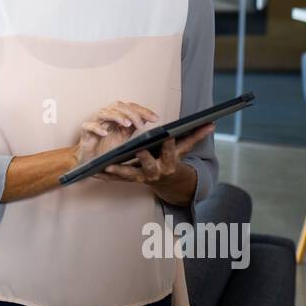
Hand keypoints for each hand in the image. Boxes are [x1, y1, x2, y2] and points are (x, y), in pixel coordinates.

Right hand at [74, 100, 158, 170]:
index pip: (130, 107)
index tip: (156, 119)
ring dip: (117, 117)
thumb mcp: (124, 136)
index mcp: (116, 115)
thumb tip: (149, 118)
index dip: (143, 110)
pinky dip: (97, 128)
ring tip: (127, 124)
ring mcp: (95, 122)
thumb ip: (134, 126)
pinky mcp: (85, 132)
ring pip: (105, 113)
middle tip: (141, 125)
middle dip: (132, 113)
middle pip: (118, 106)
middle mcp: (106, 116)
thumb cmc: (106, 147)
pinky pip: (89, 126)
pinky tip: (105, 133)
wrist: (91, 160)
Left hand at [100, 123, 215, 184]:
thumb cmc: (173, 160)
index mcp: (168, 163)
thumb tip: (212, 123)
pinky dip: (105, 176)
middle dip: (143, 158)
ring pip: (129, 175)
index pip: (170, 152)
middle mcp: (155, 172)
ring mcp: (141, 178)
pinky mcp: (129, 180)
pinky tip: (93, 171)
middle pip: (149, 165)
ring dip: (118, 171)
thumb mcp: (183, 149)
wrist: (167, 182)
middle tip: (137, 149)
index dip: (168, 144)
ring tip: (106, 165)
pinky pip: (116, 179)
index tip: (167, 135)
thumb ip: (196, 136)